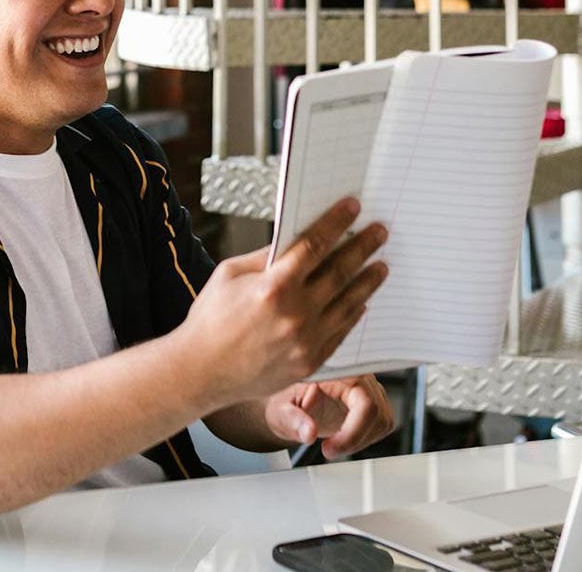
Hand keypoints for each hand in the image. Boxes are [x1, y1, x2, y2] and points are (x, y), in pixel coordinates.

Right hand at [177, 198, 389, 409]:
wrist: (200, 372)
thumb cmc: (209, 321)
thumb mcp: (229, 274)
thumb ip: (266, 257)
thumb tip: (294, 240)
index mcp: (272, 287)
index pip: (315, 245)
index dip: (337, 223)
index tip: (353, 208)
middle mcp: (294, 314)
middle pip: (340, 272)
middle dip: (363, 248)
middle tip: (379, 233)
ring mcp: (305, 341)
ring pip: (348, 304)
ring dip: (368, 282)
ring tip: (381, 266)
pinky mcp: (309, 363)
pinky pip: (340, 333)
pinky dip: (353, 314)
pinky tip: (361, 302)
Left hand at [264, 376, 395, 458]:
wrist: (288, 402)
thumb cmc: (284, 400)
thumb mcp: (279, 410)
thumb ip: (292, 420)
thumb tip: (308, 432)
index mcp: (339, 371)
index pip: (364, 402)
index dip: (353, 431)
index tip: (330, 448)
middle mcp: (358, 376)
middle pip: (377, 413)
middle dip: (354, 439)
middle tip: (328, 450)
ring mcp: (368, 389)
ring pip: (383, 421)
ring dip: (360, 440)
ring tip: (334, 444)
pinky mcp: (372, 401)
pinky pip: (382, 424)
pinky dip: (364, 439)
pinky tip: (344, 439)